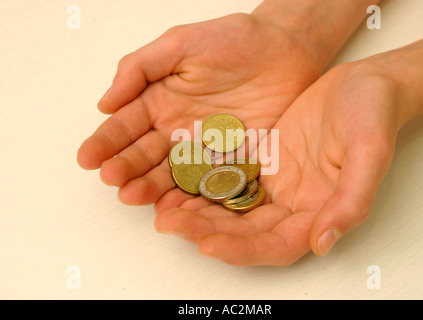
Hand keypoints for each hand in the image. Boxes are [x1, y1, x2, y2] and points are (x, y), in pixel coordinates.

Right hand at [77, 13, 319, 204]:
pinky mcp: (231, 161)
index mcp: (160, 102)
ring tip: (134, 196)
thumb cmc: (234, 40)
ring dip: (151, 186)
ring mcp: (203, 149)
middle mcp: (177, 130)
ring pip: (172, 174)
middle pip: (145, 155)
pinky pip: (208, 182)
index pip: (126, 126)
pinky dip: (191, 195)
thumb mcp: (181, 44)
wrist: (286, 52)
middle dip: (126, 167)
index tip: (88, 157)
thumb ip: (141, 68)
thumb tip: (105, 103)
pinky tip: (174, 205)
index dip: (106, 141)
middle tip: (112, 179)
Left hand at [154, 61, 399, 265]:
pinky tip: (179, 184)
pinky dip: (203, 187)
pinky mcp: (262, 164)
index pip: (277, 245)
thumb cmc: (372, 114)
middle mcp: (293, 206)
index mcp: (318, 212)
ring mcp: (275, 186)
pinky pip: (228, 182)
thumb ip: (351, 201)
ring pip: (231, 211)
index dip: (243, 250)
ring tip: (164, 210)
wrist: (362, 84)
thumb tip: (323, 243)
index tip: (207, 244)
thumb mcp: (369, 152)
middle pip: (245, 232)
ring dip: (198, 214)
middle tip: (169, 223)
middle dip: (206, 232)